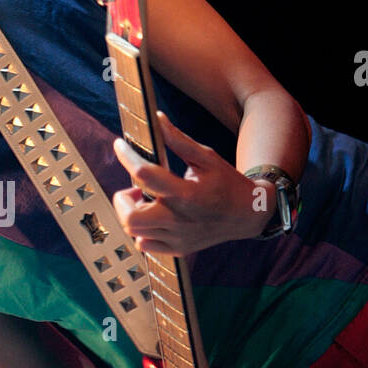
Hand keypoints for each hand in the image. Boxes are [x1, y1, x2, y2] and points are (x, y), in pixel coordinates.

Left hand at [112, 110, 265, 255]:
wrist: (248, 214)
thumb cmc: (226, 182)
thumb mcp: (206, 157)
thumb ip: (178, 140)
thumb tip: (156, 118)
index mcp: (187, 193)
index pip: (145, 175)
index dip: (127, 157)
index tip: (120, 145)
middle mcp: (180, 220)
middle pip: (130, 218)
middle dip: (123, 199)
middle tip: (134, 188)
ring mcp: (178, 238)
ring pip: (134, 231)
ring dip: (132, 213)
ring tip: (147, 201)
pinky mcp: (178, 248)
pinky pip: (145, 245)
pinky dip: (142, 231)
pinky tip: (154, 217)